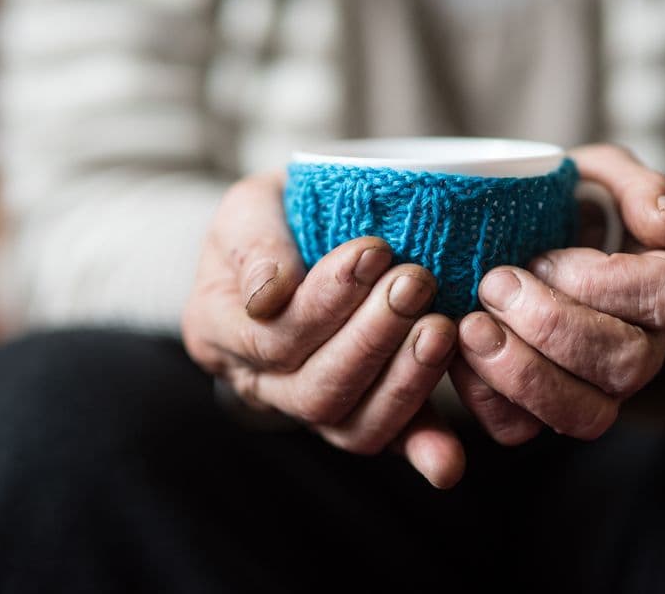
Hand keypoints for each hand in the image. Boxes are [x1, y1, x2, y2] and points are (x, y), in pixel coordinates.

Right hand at [182, 172, 464, 486]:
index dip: (325, 302)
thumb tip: (268, 295)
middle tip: (415, 285)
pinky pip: (388, 442)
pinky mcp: (360, 414)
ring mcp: (308, 405)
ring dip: (403, 381)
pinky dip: (420, 446)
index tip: (374, 251)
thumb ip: (252, 245)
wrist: (308, 227)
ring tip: (441, 329)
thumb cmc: (277, 214)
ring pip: (349, 425)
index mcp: (217, 328)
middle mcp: (257, 381)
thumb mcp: (249, 208)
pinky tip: (447, 457)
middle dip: (370, 340)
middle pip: (313, 390)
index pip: (270, 337)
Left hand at [450, 144, 664, 443]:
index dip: (597, 280)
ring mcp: (593, 390)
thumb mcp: (598, 176)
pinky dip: (483, 397)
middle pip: (622, 361)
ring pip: (582, 413)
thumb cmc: (560, 209)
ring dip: (520, 372)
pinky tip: (457, 355)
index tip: (541, 256)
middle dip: (550, 324)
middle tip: (493, 284)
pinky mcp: (538, 412)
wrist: (506, 244)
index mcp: (661, 291)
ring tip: (471, 327)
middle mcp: (638, 350)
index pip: (661, 296)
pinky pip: (519, 429)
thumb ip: (638, 187)